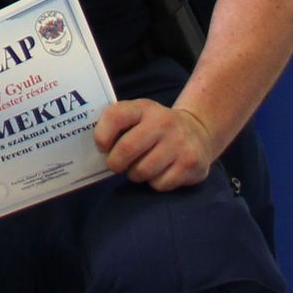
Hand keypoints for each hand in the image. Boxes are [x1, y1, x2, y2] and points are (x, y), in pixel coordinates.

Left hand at [94, 98, 217, 189]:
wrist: (199, 131)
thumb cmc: (155, 127)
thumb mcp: (138, 114)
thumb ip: (116, 123)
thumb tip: (94, 148)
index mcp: (144, 108)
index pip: (115, 116)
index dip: (101, 135)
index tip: (102, 147)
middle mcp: (163, 122)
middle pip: (126, 149)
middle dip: (115, 163)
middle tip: (116, 165)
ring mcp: (179, 143)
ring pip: (142, 171)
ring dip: (135, 174)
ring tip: (140, 166)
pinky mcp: (191, 163)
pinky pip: (159, 184)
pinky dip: (154, 183)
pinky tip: (160, 172)